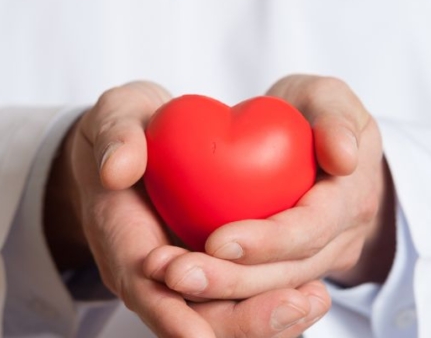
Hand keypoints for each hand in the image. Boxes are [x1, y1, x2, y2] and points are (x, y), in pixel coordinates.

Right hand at [44, 81, 332, 336]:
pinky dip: (276, 307)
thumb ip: (116, 135)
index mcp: (123, 240)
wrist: (136, 142)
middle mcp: (153, 273)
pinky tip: (314, 299)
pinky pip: (244, 300)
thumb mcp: (117, 114)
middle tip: (293, 304)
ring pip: (223, 317)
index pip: (147, 291)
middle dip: (242, 322)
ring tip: (311, 304)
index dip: (175, 314)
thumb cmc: (128, 126)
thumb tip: (117, 170)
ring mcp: (186, 277)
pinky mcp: (215, 270)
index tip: (203, 332)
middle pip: (195, 319)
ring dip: (267, 320)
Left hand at [145, 75, 395, 301]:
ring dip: (218, 292)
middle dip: (233, 280)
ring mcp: (314, 262)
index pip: (313, 231)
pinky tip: (173, 284)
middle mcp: (338, 243)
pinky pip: (254, 291)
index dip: (269, 241)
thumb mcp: (328, 97)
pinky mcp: (285, 270)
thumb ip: (335, 116)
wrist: (318, 143)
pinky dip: (215, 293)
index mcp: (350, 201)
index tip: (218, 240)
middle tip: (178, 273)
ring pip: (268, 291)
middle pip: (286, 273)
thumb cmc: (316, 113)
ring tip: (169, 278)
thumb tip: (343, 157)